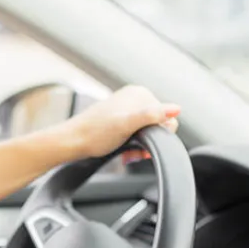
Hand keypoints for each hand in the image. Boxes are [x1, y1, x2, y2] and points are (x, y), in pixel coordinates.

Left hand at [57, 85, 180, 160]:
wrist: (72, 142)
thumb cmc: (95, 134)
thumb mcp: (127, 125)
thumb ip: (151, 116)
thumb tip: (176, 109)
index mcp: (139, 93)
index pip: (167, 116)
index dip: (160, 135)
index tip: (145, 146)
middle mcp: (134, 97)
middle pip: (157, 124)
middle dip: (150, 142)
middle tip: (136, 153)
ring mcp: (126, 108)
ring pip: (147, 131)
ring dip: (142, 146)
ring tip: (129, 154)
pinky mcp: (119, 119)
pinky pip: (136, 133)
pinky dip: (134, 145)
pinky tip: (126, 152)